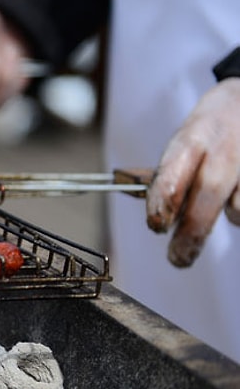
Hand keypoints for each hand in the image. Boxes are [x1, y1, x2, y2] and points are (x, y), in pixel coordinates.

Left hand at [147, 77, 239, 266]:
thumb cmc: (212, 130)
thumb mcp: (188, 139)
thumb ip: (173, 174)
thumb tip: (160, 219)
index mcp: (193, 136)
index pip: (174, 169)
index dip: (163, 200)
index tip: (156, 225)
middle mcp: (225, 148)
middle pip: (208, 196)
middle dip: (191, 232)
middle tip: (177, 259)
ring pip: (238, 209)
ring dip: (228, 215)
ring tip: (226, 198)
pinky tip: (239, 194)